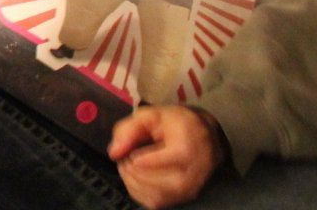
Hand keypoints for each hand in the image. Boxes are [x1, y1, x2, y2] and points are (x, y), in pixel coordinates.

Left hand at [108, 106, 223, 208]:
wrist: (203, 137)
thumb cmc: (175, 124)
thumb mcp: (150, 115)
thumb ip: (128, 130)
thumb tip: (114, 152)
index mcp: (186, 149)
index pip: (160, 162)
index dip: (138, 159)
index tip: (131, 153)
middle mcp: (192, 174)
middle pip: (156, 183)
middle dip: (133, 172)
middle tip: (124, 158)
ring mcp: (189, 189)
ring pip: (155, 197)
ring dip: (133, 182)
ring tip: (128, 166)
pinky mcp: (183, 198)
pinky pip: (155, 203)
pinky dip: (138, 191)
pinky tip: (135, 177)